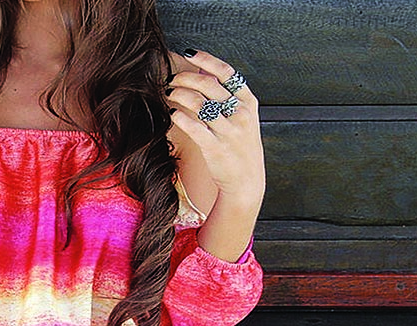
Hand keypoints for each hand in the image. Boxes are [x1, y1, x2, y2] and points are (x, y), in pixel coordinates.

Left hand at [165, 49, 264, 206]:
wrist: (246, 180)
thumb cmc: (240, 147)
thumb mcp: (243, 118)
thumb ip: (228, 97)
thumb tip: (206, 72)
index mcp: (248, 102)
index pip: (227, 72)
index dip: (207, 60)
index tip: (189, 53)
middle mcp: (240, 114)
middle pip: (209, 85)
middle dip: (185, 78)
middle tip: (171, 79)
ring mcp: (228, 131)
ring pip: (199, 103)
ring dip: (179, 95)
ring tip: (168, 94)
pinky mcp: (215, 147)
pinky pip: (193, 126)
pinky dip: (179, 117)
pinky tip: (171, 113)